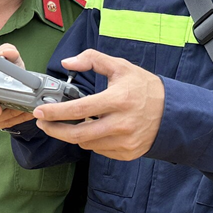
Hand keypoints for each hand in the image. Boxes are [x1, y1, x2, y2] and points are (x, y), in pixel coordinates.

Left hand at [32, 49, 163, 159]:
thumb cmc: (144, 87)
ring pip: (86, 143)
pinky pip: (99, 150)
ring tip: (72, 123)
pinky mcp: (127, 153)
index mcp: (118, 100)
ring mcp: (125, 141)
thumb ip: (92, 59)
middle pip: (77, 134)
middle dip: (54, 130)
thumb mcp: (120, 67)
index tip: (40, 111)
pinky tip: (94, 129)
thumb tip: (67, 62)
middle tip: (43, 123)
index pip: (79, 109)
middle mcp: (121, 124)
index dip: (55, 112)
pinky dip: (92, 140)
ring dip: (74, 134)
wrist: (173, 112)